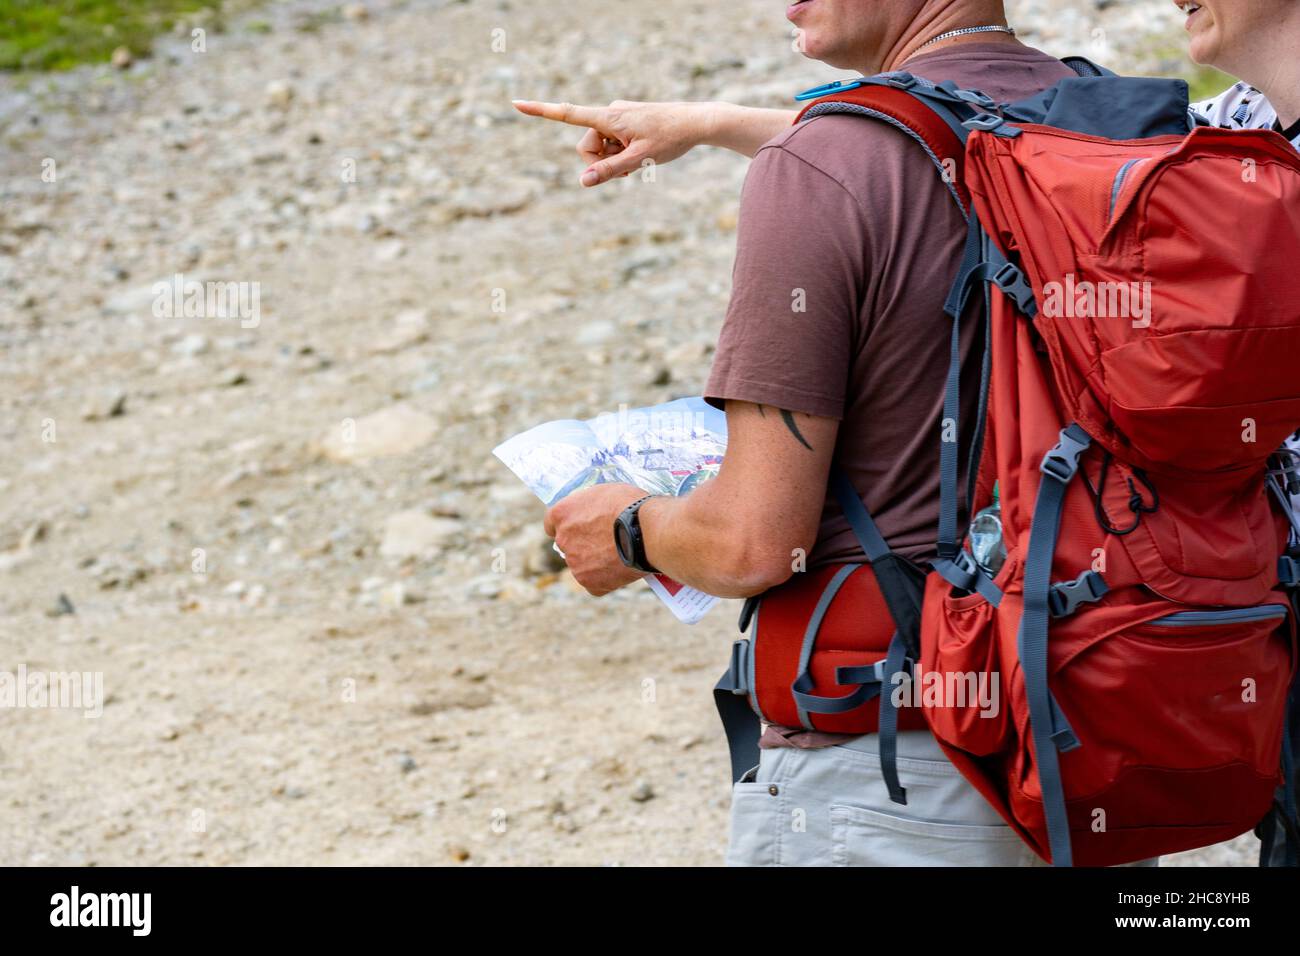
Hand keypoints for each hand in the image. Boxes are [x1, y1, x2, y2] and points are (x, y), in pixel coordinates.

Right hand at [512, 99, 711, 186]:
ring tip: (640, 159)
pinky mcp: (626, 121)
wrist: (697, 122)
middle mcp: (610, 113)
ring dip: (614, 159)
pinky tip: (643, 152)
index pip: (568, 113)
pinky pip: (613, 143)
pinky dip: (622, 153)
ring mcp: (618, 117)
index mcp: (609, 118)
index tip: (515, 103)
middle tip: (629, 166)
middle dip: (601, 161)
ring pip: (601, 147)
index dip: (541, 111)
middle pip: (587, 145)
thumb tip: (583, 181)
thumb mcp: (639, 160)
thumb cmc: (670, 139)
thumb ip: (610, 171)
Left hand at [543, 483, 649, 595]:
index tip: (578, 525)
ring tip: (620, 553)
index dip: (567, 523)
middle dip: (582, 542)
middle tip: (606, 539)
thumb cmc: (631, 505)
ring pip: (581, 564)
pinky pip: (594, 583)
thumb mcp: (604, 491)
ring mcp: (575, 564)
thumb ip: (589, 505)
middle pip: (567, 543)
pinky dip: (606, 578)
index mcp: (562, 514)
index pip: (551, 522)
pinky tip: (621, 568)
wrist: (648, 532)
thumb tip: (590, 511)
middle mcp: (563, 539)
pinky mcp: (590, 583)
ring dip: (594, 560)